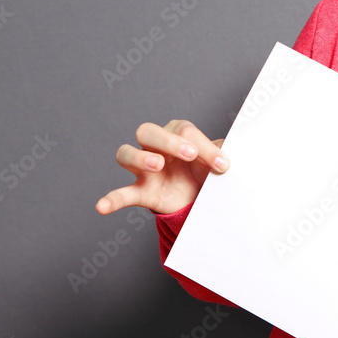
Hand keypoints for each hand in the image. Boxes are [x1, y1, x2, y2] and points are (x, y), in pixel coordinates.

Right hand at [96, 119, 228, 215]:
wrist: (201, 197)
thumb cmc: (207, 170)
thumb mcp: (219, 159)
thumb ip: (225, 150)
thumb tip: (236, 147)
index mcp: (177, 134)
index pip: (184, 131)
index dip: (204, 146)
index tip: (222, 165)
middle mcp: (156, 147)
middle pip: (147, 132)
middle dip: (168, 140)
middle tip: (189, 154)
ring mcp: (144, 169)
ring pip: (126, 154)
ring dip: (139, 158)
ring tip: (157, 166)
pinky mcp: (141, 191)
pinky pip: (120, 193)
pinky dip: (110, 199)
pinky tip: (102, 207)